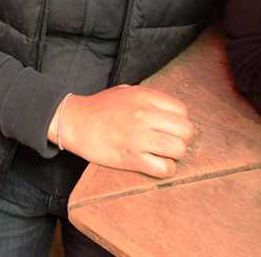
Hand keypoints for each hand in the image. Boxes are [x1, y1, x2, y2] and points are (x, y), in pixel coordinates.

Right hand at [50, 85, 193, 177]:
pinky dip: (165, 170)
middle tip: (170, 142)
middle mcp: (145, 115)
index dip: (179, 121)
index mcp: (145, 97)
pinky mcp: (131, 158)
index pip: (182, 111)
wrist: (75, 122)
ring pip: (179, 150)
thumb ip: (149, 97)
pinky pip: (164, 168)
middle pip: (186, 131)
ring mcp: (139, 137)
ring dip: (174, 155)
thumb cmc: (100, 107)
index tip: (170, 127)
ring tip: (164, 154)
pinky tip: (157, 165)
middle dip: (181, 138)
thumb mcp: (126, 91)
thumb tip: (169, 109)